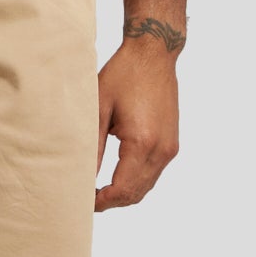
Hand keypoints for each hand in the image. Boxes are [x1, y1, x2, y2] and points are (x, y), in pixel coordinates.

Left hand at [94, 34, 181, 211]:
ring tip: (99, 190)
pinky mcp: (172, 143)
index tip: (83, 201)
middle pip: (136, 194)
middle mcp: (161, 150)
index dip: (102, 201)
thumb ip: (93, 146)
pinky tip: (116, 176)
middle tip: (87, 199)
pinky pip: (154, 173)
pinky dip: (136, 182)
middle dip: (112, 202)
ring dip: (124, 194)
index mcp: (142, 142)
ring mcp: (170, 147)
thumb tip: (84, 176)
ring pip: (147, 187)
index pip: (122, 189)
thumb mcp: (99, 108)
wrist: (153, 54)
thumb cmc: (124, 74)